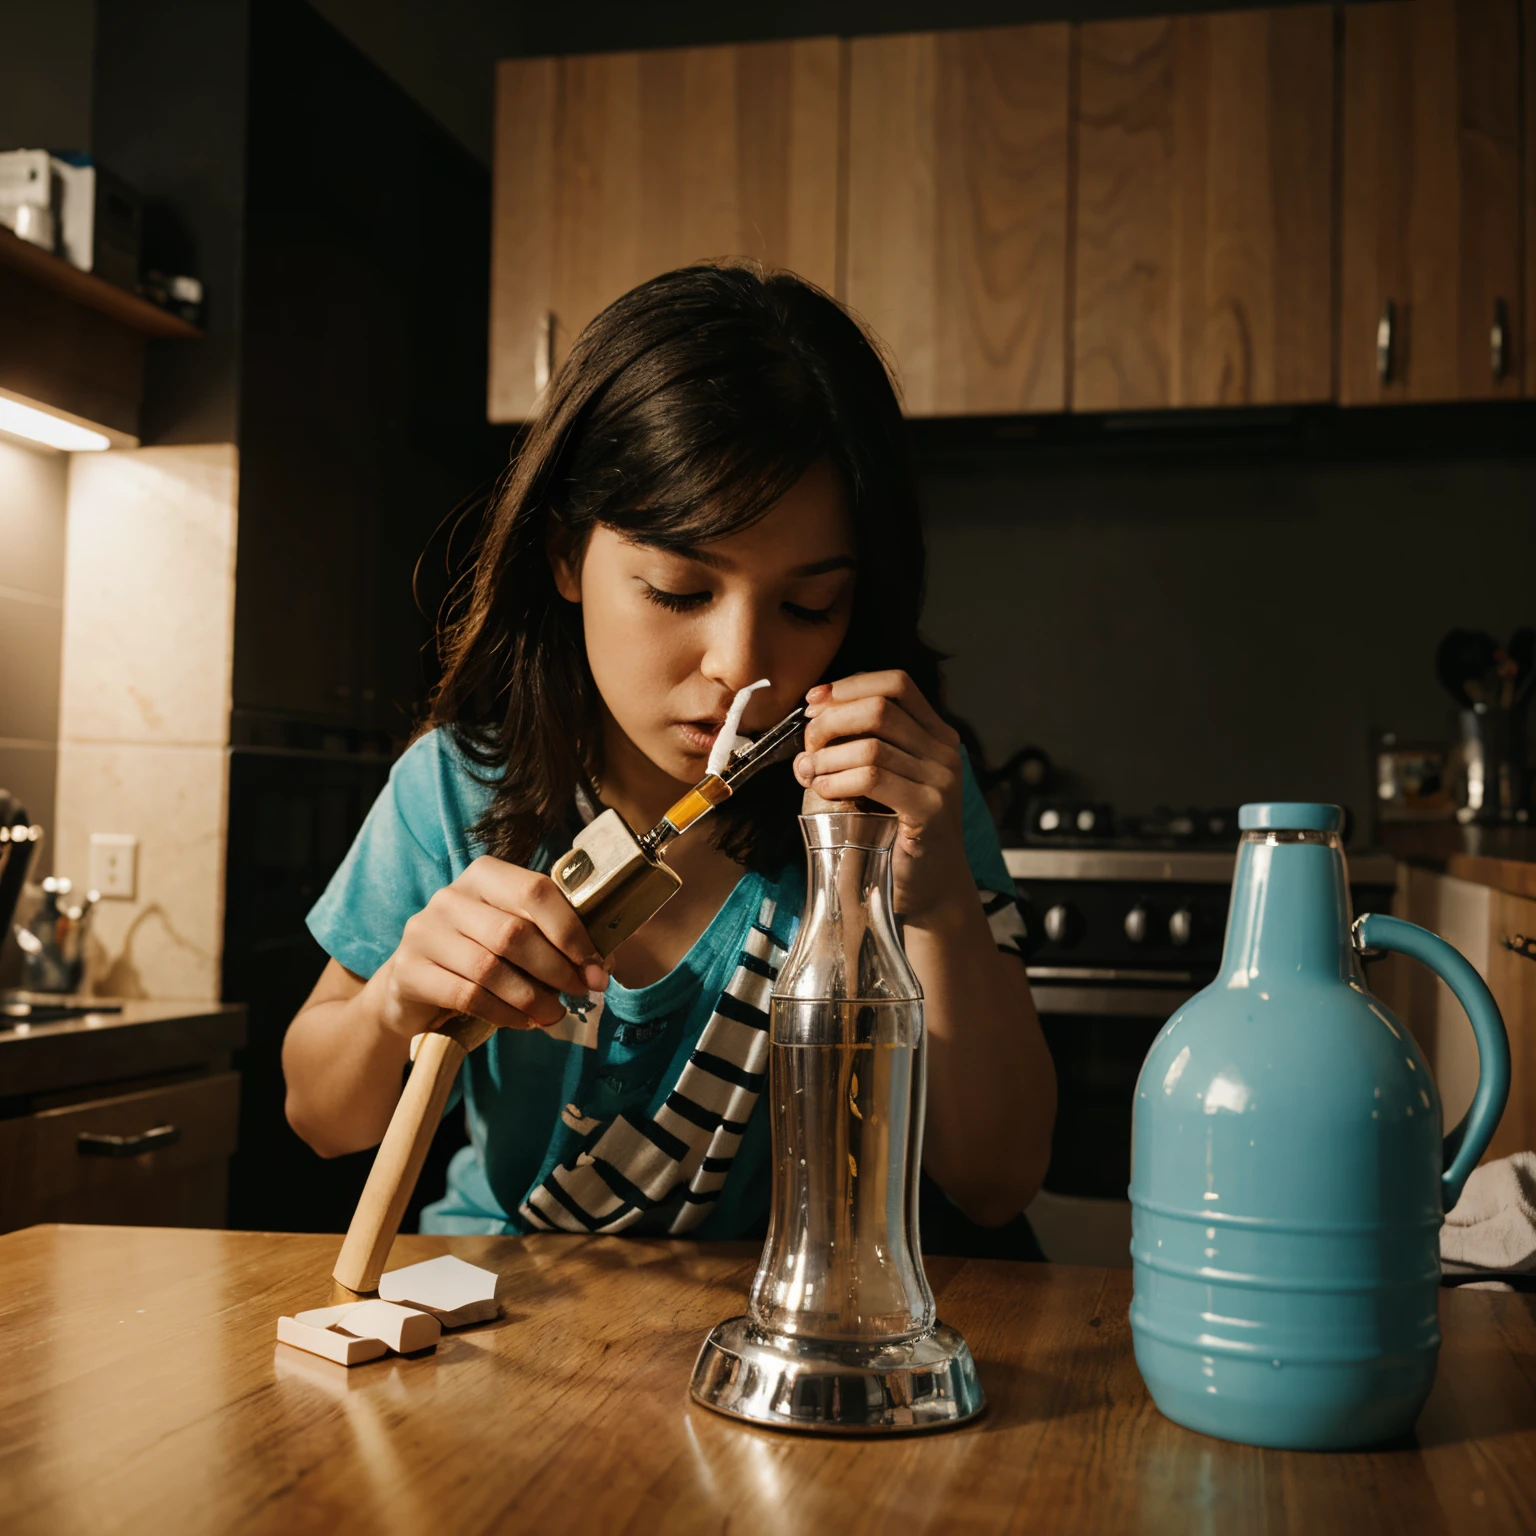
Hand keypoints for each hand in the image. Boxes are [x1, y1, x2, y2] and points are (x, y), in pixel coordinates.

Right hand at [371, 857, 607, 1039]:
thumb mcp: (513, 934)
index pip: (535, 891)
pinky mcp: (409, 970)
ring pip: (490, 967)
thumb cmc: (478, 955)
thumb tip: (601, 965)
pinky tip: (523, 1021)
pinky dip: (503, 1013)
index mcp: (485, 875)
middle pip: (514, 932)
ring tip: (555, 1014)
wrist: (411, 985)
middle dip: (556, 968)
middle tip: (581, 992)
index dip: (571, 931)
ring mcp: (424, 931)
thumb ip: (550, 938)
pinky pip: (466, 995)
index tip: (596, 965)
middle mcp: (450, 896)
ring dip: (532, 997)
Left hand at [793, 671, 970, 926]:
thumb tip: (812, 718)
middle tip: (808, 747)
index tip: (813, 703)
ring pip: (870, 745)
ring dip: (827, 757)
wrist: (931, 889)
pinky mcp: (928, 810)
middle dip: (831, 722)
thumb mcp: (887, 780)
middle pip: (879, 708)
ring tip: (808, 774)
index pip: (897, 684)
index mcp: (937, 736)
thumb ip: (863, 746)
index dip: (849, 686)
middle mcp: (944, 753)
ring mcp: (940, 781)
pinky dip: (838, 780)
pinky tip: (823, 791)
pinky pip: (873, 778)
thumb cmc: (898, 835)